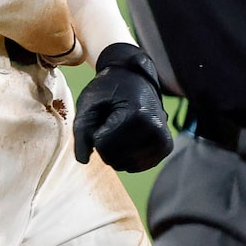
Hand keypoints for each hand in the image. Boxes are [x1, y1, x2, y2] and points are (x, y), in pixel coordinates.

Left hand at [71, 43, 173, 171]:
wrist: (137, 79)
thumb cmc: (109, 90)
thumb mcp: (89, 103)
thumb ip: (81, 132)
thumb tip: (82, 161)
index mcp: (137, 116)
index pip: (102, 146)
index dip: (95, 133)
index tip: (104, 115)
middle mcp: (155, 131)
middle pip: (113, 158)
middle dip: (105, 143)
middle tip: (113, 121)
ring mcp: (163, 141)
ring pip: (123, 165)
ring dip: (115, 149)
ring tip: (122, 126)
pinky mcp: (165, 148)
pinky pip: (135, 166)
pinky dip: (126, 155)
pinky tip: (130, 136)